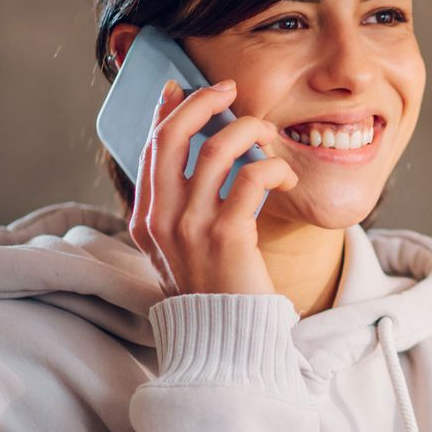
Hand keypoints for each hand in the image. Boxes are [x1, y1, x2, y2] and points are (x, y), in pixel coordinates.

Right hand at [130, 79, 299, 297]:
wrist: (225, 344)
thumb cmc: (213, 293)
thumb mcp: (180, 251)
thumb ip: (179, 210)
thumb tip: (195, 158)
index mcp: (145, 220)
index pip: (150, 149)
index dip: (167, 111)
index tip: (181, 87)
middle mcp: (160, 220)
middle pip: (173, 137)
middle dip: (202, 102)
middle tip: (229, 91)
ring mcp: (191, 227)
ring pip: (215, 149)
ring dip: (247, 129)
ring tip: (267, 133)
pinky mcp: (227, 236)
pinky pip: (251, 177)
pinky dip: (273, 166)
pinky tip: (285, 174)